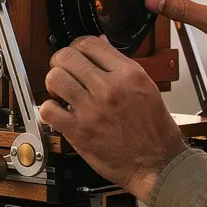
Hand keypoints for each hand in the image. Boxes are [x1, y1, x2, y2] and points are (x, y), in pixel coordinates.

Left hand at [38, 36, 187, 202]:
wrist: (158, 163)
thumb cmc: (155, 131)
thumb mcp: (147, 88)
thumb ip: (121, 66)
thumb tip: (103, 46)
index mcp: (129, 74)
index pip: (90, 43)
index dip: (77, 46)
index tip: (77, 55)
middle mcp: (109, 88)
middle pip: (67, 56)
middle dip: (61, 62)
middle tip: (65, 72)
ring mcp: (92, 110)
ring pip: (54, 78)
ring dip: (54, 83)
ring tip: (61, 92)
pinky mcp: (79, 132)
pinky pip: (48, 110)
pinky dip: (48, 109)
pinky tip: (59, 112)